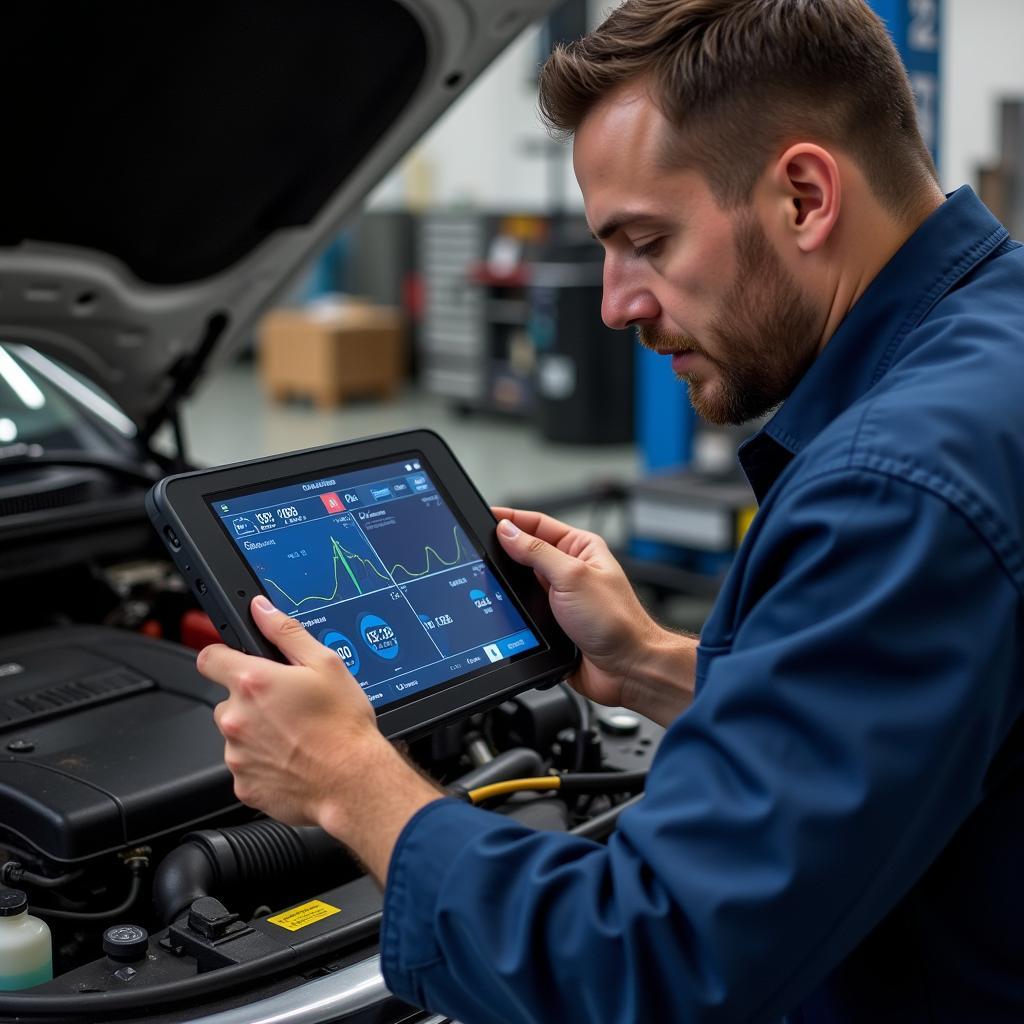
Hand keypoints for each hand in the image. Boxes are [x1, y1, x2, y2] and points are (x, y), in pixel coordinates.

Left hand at [197, 597, 438, 877]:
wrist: (352, 781)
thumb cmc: (343, 725)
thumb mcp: (325, 663)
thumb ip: (286, 631)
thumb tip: (261, 609)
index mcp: (252, 682)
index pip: (210, 658)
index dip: (224, 656)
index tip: (238, 663)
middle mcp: (236, 718)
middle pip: (229, 699)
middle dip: (252, 700)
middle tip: (288, 706)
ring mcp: (237, 754)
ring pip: (238, 734)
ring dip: (258, 732)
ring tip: (296, 735)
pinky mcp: (243, 785)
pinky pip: (247, 766)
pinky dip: (264, 762)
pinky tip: (293, 759)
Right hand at [492, 508, 695, 724]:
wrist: (626, 668)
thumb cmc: (616, 621)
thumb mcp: (572, 576)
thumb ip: (537, 552)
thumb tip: (508, 531)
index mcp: (580, 548)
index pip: (538, 524)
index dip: (511, 520)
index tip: (486, 517)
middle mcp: (569, 570)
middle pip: (526, 552)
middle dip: (504, 551)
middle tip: (479, 549)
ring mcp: (559, 596)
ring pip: (521, 582)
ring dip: (507, 583)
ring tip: (488, 577)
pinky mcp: (551, 621)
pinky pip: (523, 609)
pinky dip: (512, 609)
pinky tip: (501, 607)